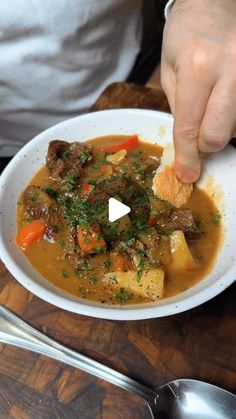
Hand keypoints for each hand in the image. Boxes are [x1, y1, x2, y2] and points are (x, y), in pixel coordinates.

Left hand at [161, 0, 235, 182]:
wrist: (216, 0)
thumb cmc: (187, 32)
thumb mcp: (170, 69)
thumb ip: (179, 108)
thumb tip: (187, 144)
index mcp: (198, 67)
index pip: (190, 128)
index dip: (186, 157)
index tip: (186, 174)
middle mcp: (230, 69)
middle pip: (219, 135)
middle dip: (205, 144)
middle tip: (198, 132)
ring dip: (221, 126)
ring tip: (213, 103)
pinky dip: (232, 116)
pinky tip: (225, 100)